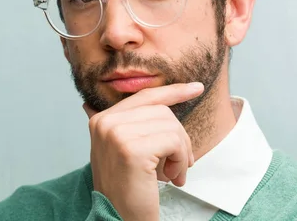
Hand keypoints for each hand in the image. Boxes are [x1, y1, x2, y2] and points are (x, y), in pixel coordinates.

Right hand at [84, 82, 203, 220]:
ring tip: (174, 173)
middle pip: (161, 110)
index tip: (196, 88)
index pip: (143, 97)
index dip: (172, 91)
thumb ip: (135, 124)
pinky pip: (173, 141)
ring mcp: (116, 134)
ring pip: (170, 124)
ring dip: (181, 151)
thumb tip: (163, 99)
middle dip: (179, 136)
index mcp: (101, 119)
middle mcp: (105, 122)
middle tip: (180, 163)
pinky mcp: (132, 150)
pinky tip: (172, 178)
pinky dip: (180, 160)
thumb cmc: (127, 189)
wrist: (117, 219)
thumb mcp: (126, 150)